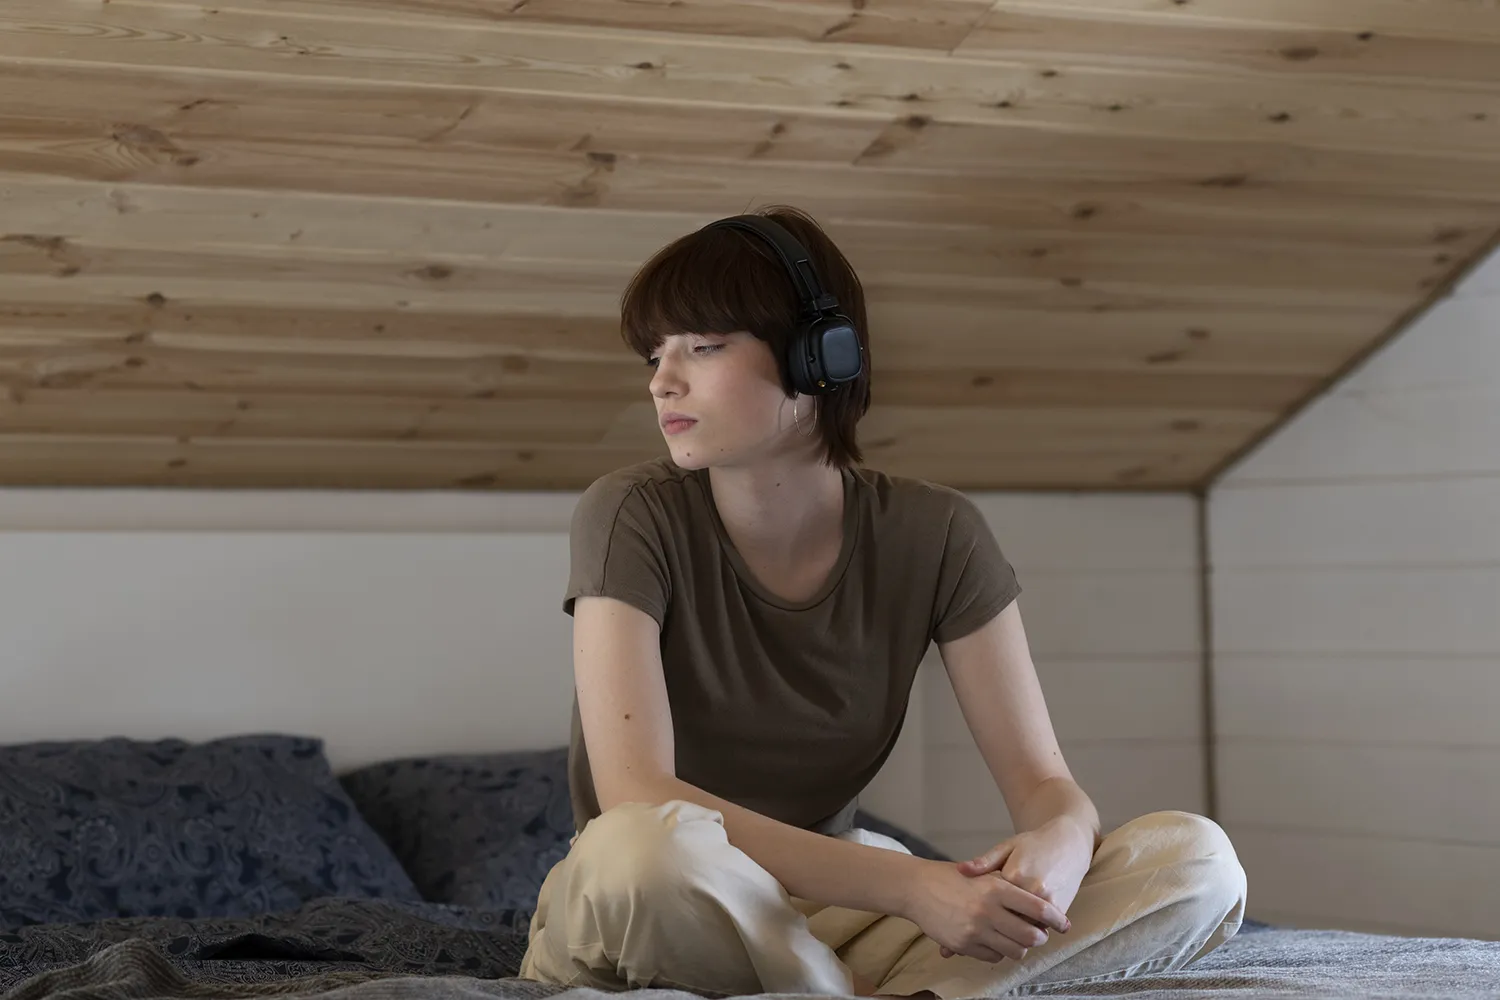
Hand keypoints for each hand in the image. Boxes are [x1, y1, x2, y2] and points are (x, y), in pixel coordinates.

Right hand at [900, 857, 1070, 963]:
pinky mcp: (964, 944)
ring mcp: (976, 929)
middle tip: (1039, 935)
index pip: (1038, 909)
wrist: (917, 887)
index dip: (1056, 919)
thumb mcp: (984, 874)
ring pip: (1015, 950)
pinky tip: (995, 940)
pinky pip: (994, 956)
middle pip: (1031, 935)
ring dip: (1020, 947)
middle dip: (1039, 938)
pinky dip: (999, 951)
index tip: (1064, 924)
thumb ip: (1009, 888)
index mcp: (996, 888)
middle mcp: (988, 910)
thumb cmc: (952, 878)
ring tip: (1017, 939)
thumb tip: (1040, 905)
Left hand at [936, 819, 1093, 958]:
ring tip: (1001, 931)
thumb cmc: (1033, 844)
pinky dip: (1031, 929)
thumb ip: (984, 862)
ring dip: (1014, 932)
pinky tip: (1022, 927)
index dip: (979, 911)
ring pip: (1024, 928)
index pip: (991, 902)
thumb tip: (960, 870)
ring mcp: (1048, 901)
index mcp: (1013, 875)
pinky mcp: (1061, 909)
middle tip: (981, 930)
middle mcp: (1031, 890)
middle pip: (1007, 920)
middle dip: (996, 927)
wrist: (1068, 843)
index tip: (968, 918)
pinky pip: (1041, 928)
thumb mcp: (1006, 847)